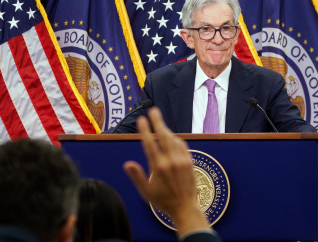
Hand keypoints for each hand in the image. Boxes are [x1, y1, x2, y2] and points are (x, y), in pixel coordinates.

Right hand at [123, 107, 210, 236]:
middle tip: (153, 110)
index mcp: (158, 167)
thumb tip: (127, 164)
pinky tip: (171, 137)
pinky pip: (182, 145)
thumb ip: (137, 176)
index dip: (145, 130)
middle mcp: (170, 161)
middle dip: (158, 121)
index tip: (141, 120)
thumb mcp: (146, 192)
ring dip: (166, 129)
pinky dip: (176, 138)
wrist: (185, 207)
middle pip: (163, 136)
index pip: (149, 144)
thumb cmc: (163, 200)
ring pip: (173, 139)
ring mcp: (182, 160)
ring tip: (159, 123)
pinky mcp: (189, 162)